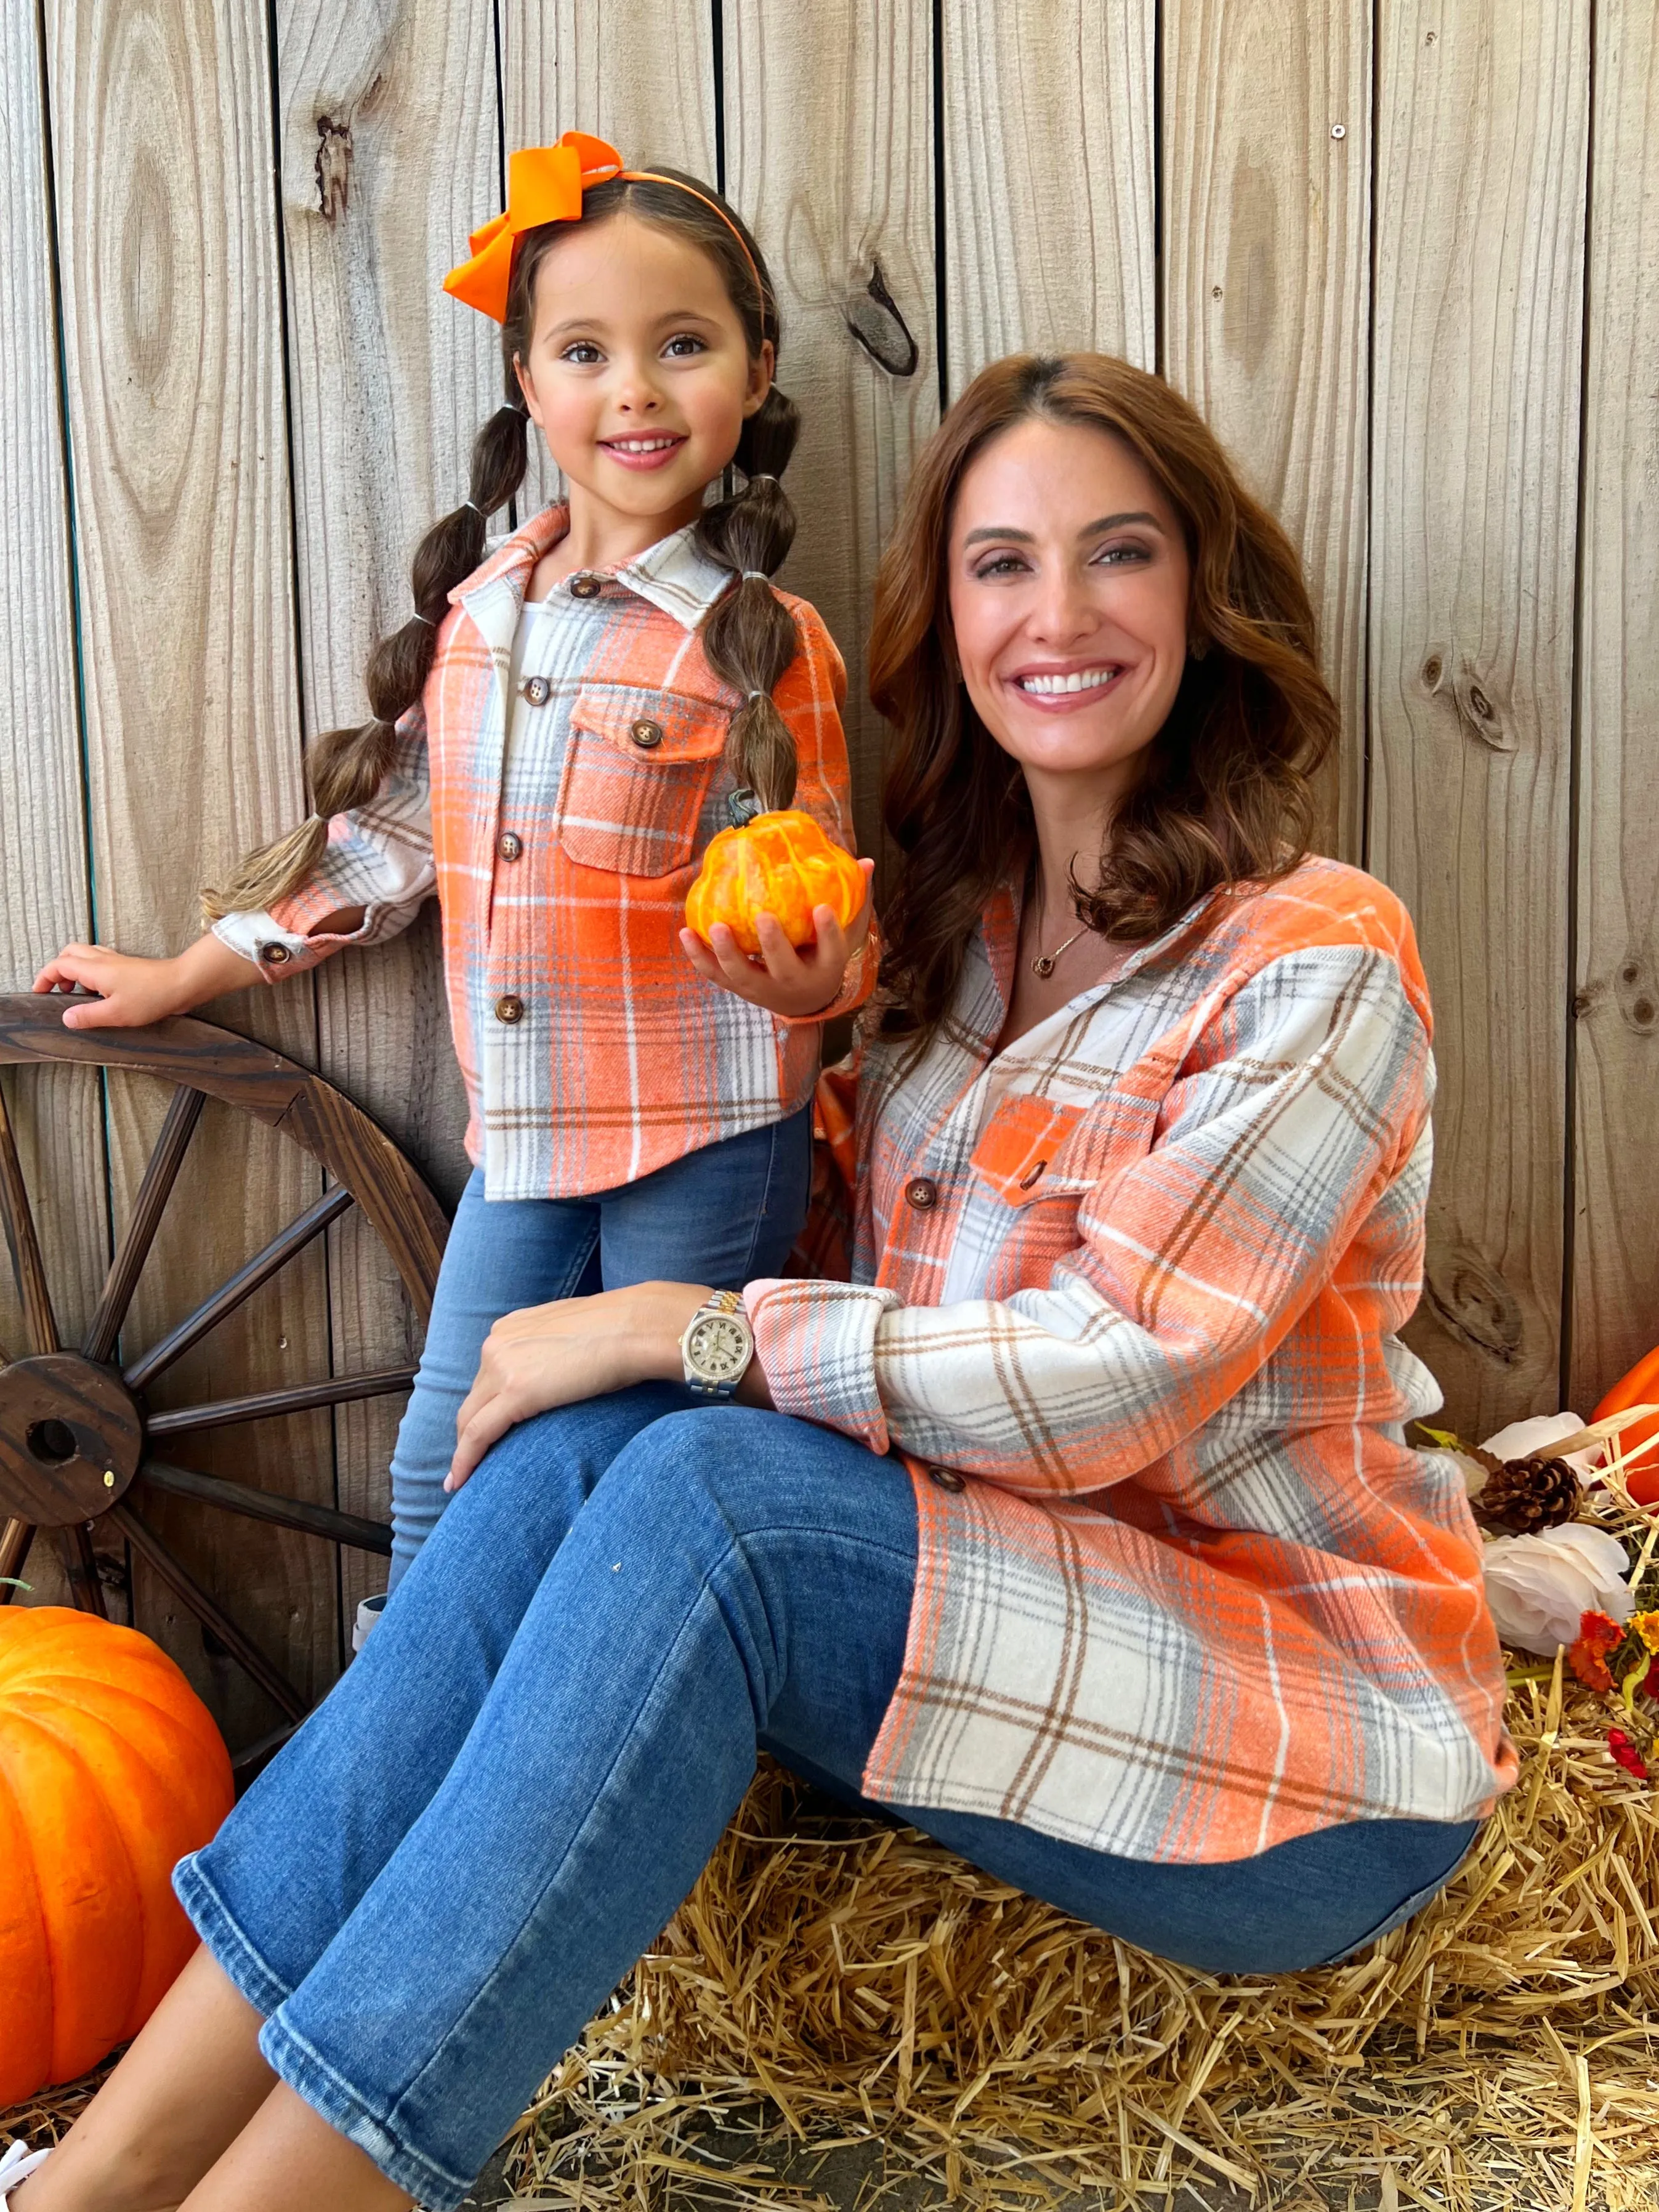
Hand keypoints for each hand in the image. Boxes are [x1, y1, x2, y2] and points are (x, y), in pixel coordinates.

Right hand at [31, 933, 256, 1029]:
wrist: (183, 983)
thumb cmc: (153, 995)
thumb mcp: (116, 1013)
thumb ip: (88, 1016)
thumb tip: (67, 1018)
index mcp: (94, 968)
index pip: (58, 965)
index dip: (44, 978)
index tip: (39, 992)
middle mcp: (103, 960)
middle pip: (69, 954)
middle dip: (58, 970)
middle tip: (58, 991)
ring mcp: (117, 961)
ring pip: (86, 956)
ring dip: (75, 970)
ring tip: (77, 993)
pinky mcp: (129, 967)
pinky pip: (101, 962)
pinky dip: (92, 972)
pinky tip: (100, 991)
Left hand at [447, 1281, 707, 1492]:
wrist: (639, 1327)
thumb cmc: (621, 1331)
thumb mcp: (572, 1333)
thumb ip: (551, 1351)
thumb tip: (556, 1374)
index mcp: (511, 1327)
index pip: (487, 1375)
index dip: (484, 1405)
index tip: (482, 1429)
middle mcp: (498, 1343)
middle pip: (475, 1398)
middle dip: (471, 1429)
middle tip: (473, 1461)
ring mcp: (503, 1366)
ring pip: (470, 1417)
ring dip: (467, 1448)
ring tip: (464, 1477)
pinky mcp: (515, 1393)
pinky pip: (477, 1434)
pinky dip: (465, 1459)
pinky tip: (458, 1482)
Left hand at [679, 859, 874, 1017]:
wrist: (805, 1000)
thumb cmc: (824, 956)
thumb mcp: (846, 934)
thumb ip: (855, 901)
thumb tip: (866, 862)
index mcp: (825, 970)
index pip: (832, 952)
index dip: (828, 933)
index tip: (822, 908)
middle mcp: (794, 984)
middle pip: (784, 968)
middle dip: (773, 944)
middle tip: (763, 917)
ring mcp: (764, 990)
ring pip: (744, 977)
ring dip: (727, 954)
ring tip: (715, 927)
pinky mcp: (739, 989)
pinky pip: (716, 976)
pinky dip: (699, 957)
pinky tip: (686, 932)